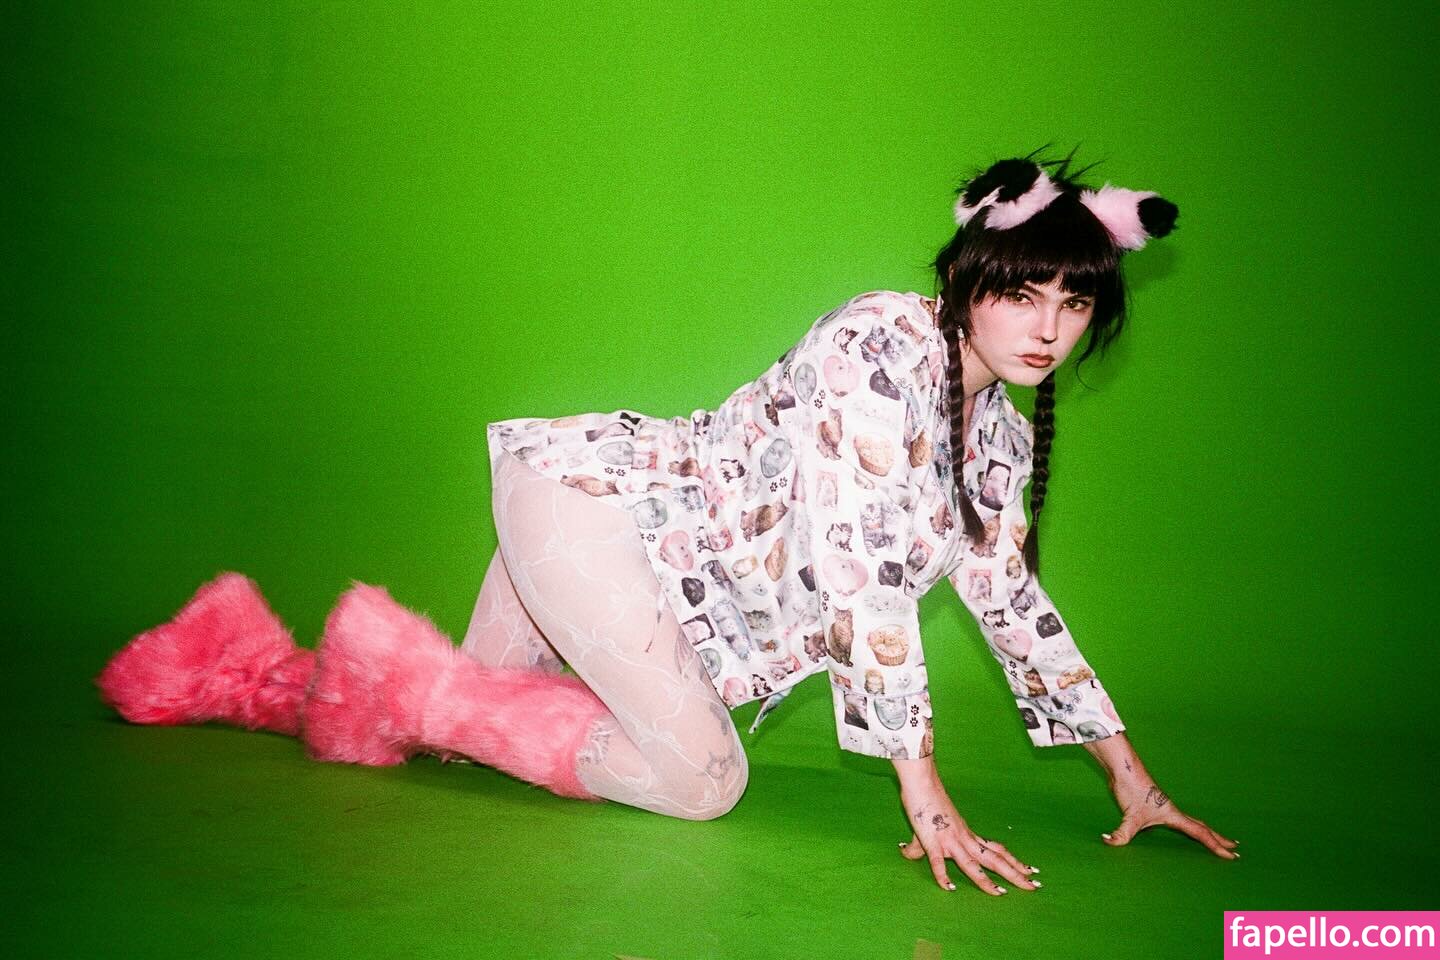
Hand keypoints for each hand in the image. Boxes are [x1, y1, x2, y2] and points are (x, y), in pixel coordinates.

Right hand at [895, 779, 1041, 895]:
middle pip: (994, 860)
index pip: (996, 850)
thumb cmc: (927, 800)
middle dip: (1014, 874)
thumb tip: (906, 852)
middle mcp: (965, 839)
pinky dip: (943, 876)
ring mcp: (950, 841)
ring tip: (1002, 894)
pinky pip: (938, 862)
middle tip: (1034, 886)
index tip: (1029, 871)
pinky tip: (950, 889)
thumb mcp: (928, 826)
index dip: (1013, 861)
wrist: (922, 782)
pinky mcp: (932, 842)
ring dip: (987, 880)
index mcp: (968, 835)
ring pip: (973, 864)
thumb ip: (920, 844)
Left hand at [1103, 778, 1239, 859]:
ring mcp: (1166, 809)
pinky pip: (1181, 821)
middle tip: (1235, 848)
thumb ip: (1121, 833)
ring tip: (1218, 840)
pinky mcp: (1157, 807)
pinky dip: (1191, 827)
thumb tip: (1109, 842)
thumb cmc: (1131, 788)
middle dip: (1218, 839)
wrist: (1124, 770)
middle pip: (1202, 827)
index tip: (1231, 855)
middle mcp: (1173, 812)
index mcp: (1173, 815)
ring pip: (1193, 823)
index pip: (1200, 833)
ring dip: (1207, 832)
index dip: (1215, 845)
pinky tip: (1186, 831)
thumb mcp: (1128, 815)